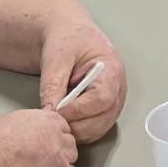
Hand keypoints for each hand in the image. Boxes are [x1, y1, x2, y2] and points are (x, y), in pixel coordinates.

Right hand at [0, 107, 76, 166]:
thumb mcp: (0, 128)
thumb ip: (24, 130)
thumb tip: (29, 139)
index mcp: (44, 122)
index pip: (61, 126)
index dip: (48, 137)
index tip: (39, 145)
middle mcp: (57, 145)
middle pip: (67, 149)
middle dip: (53, 155)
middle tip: (30, 165)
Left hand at [37, 23, 126, 143]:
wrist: (69, 35)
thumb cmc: (68, 40)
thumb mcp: (58, 56)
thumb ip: (53, 83)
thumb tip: (49, 111)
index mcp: (111, 69)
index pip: (103, 98)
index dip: (80, 109)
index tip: (58, 112)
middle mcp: (118, 88)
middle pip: (103, 118)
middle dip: (76, 124)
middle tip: (53, 120)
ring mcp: (113, 102)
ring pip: (99, 129)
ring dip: (77, 131)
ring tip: (56, 119)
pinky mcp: (104, 111)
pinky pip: (94, 130)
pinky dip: (78, 131)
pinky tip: (63, 121)